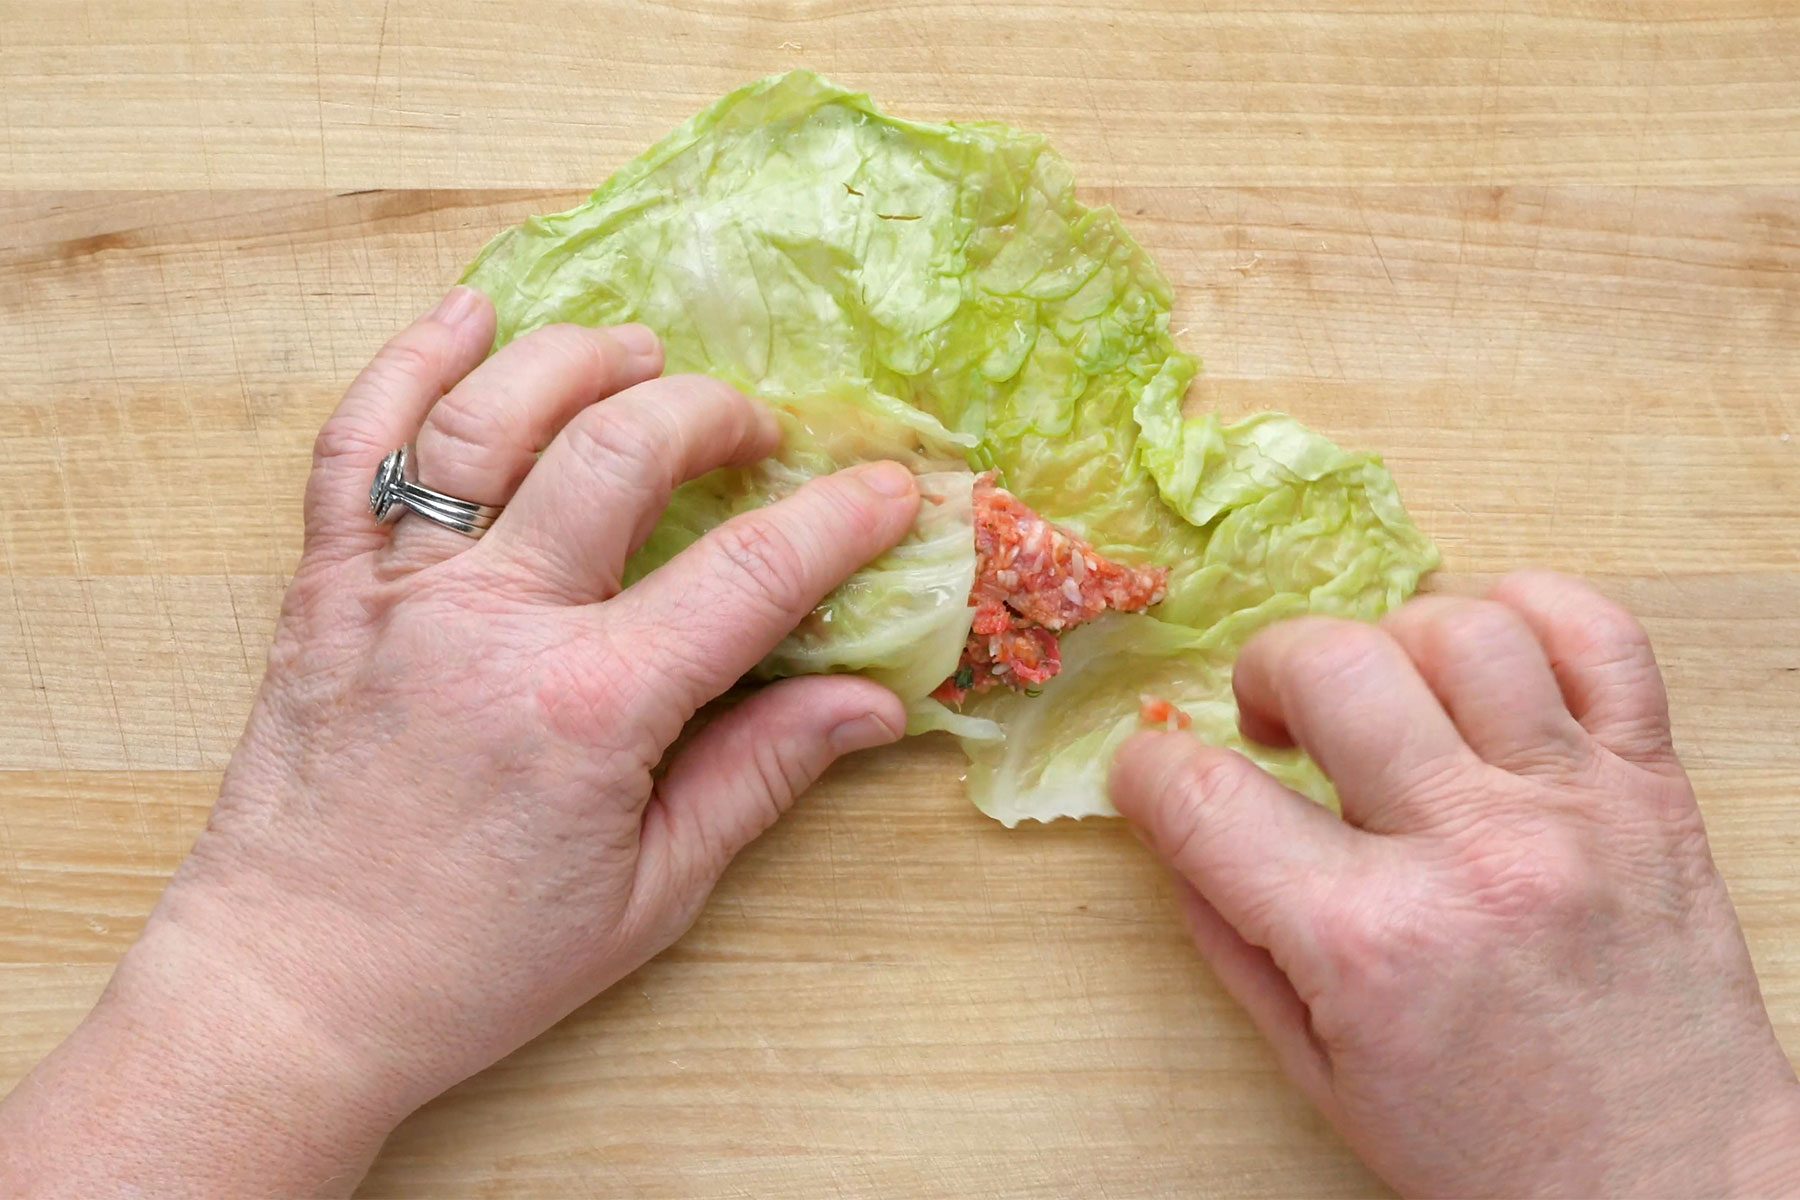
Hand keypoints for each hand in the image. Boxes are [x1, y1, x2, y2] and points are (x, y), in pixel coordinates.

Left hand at [0, 289, 920, 1195]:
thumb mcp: (651, 893)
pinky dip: (407, 365)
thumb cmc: (476, 962)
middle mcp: (491, 622)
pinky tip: (466, 316)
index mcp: (590, 707)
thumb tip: (874, 703)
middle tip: (758, 432)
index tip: (892, 489)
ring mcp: (396, 592)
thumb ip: (760, 775)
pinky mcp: (326, 589)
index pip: (749, 574)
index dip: (840, 520)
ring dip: (578, 360)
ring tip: (641, 353)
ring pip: (487, 417)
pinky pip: (354, 447)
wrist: (291, 990)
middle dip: (713, 414)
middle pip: (619, 450)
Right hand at [1112, 573, 1799, 1197]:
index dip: (1147, 768)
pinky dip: (1532, 612)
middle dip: (1263, 672)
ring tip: (1386, 698)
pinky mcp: (1652, 788)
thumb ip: (1231, 941)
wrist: (1673, 1191)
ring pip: (1460, 629)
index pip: (1200, 795)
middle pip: (1328, 666)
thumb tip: (1175, 831)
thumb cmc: (1497, 1149)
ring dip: (1390, 644)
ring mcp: (1573, 807)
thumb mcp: (1318, 1072)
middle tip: (1272, 723)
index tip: (1153, 773)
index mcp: (1368, 942)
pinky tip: (1489, 659)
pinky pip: (1601, 635)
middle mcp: (1471, 852)